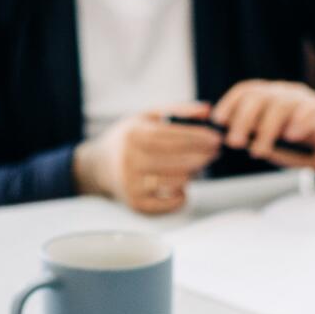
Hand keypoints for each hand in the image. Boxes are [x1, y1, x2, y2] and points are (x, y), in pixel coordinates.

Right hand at [73, 106, 223, 213]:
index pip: (174, 137)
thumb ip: (177, 111)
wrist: (98, 166)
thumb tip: (207, 110)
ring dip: (194, 173)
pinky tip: (184, 185)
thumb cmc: (128, 138)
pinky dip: (182, 195)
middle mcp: (130, 160)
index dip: (199, 138)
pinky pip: (170, 203)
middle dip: (203, 155)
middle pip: (178, 160)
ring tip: (199, 165)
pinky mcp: (136, 203)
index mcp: (134, 135)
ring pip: (177, 181)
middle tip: (215, 152)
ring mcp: (132, 184)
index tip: (216, 138)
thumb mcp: (146, 117)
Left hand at [212, 80, 314, 180]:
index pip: (247, 90)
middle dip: (243, 119)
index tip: (218, 121)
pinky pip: (308, 112)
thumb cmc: (307, 150)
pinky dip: (296, 124)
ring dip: (266, 130)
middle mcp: (289, 93)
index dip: (230, 103)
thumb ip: (256, 137)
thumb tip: (228, 137)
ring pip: (280, 105)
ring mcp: (308, 101)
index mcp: (275, 96)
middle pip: (260, 95)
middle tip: (234, 142)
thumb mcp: (276, 143)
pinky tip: (290, 137)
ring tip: (259, 152)